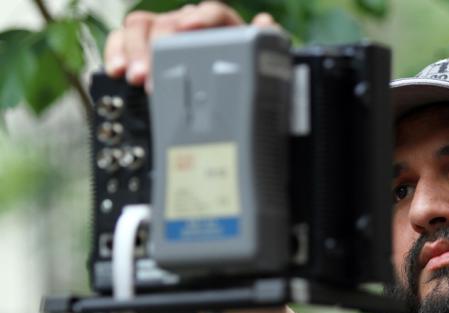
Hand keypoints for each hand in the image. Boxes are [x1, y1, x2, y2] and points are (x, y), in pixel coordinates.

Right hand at [104, 1, 276, 90]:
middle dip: (157, 46)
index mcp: (219, 27)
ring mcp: (161, 33)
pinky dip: (116, 54)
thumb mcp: (254, 64)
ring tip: (136, 76)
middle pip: (168, 22)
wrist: (216, 96)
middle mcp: (186, 24)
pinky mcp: (140, 47)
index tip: (188, 28)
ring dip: (134, 51)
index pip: (214, 13)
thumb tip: (265, 22)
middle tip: (154, 74)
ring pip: (140, 27)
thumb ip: (261, 43)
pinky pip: (120, 41)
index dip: (203, 18)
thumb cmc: (234, 77)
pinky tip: (116, 71)